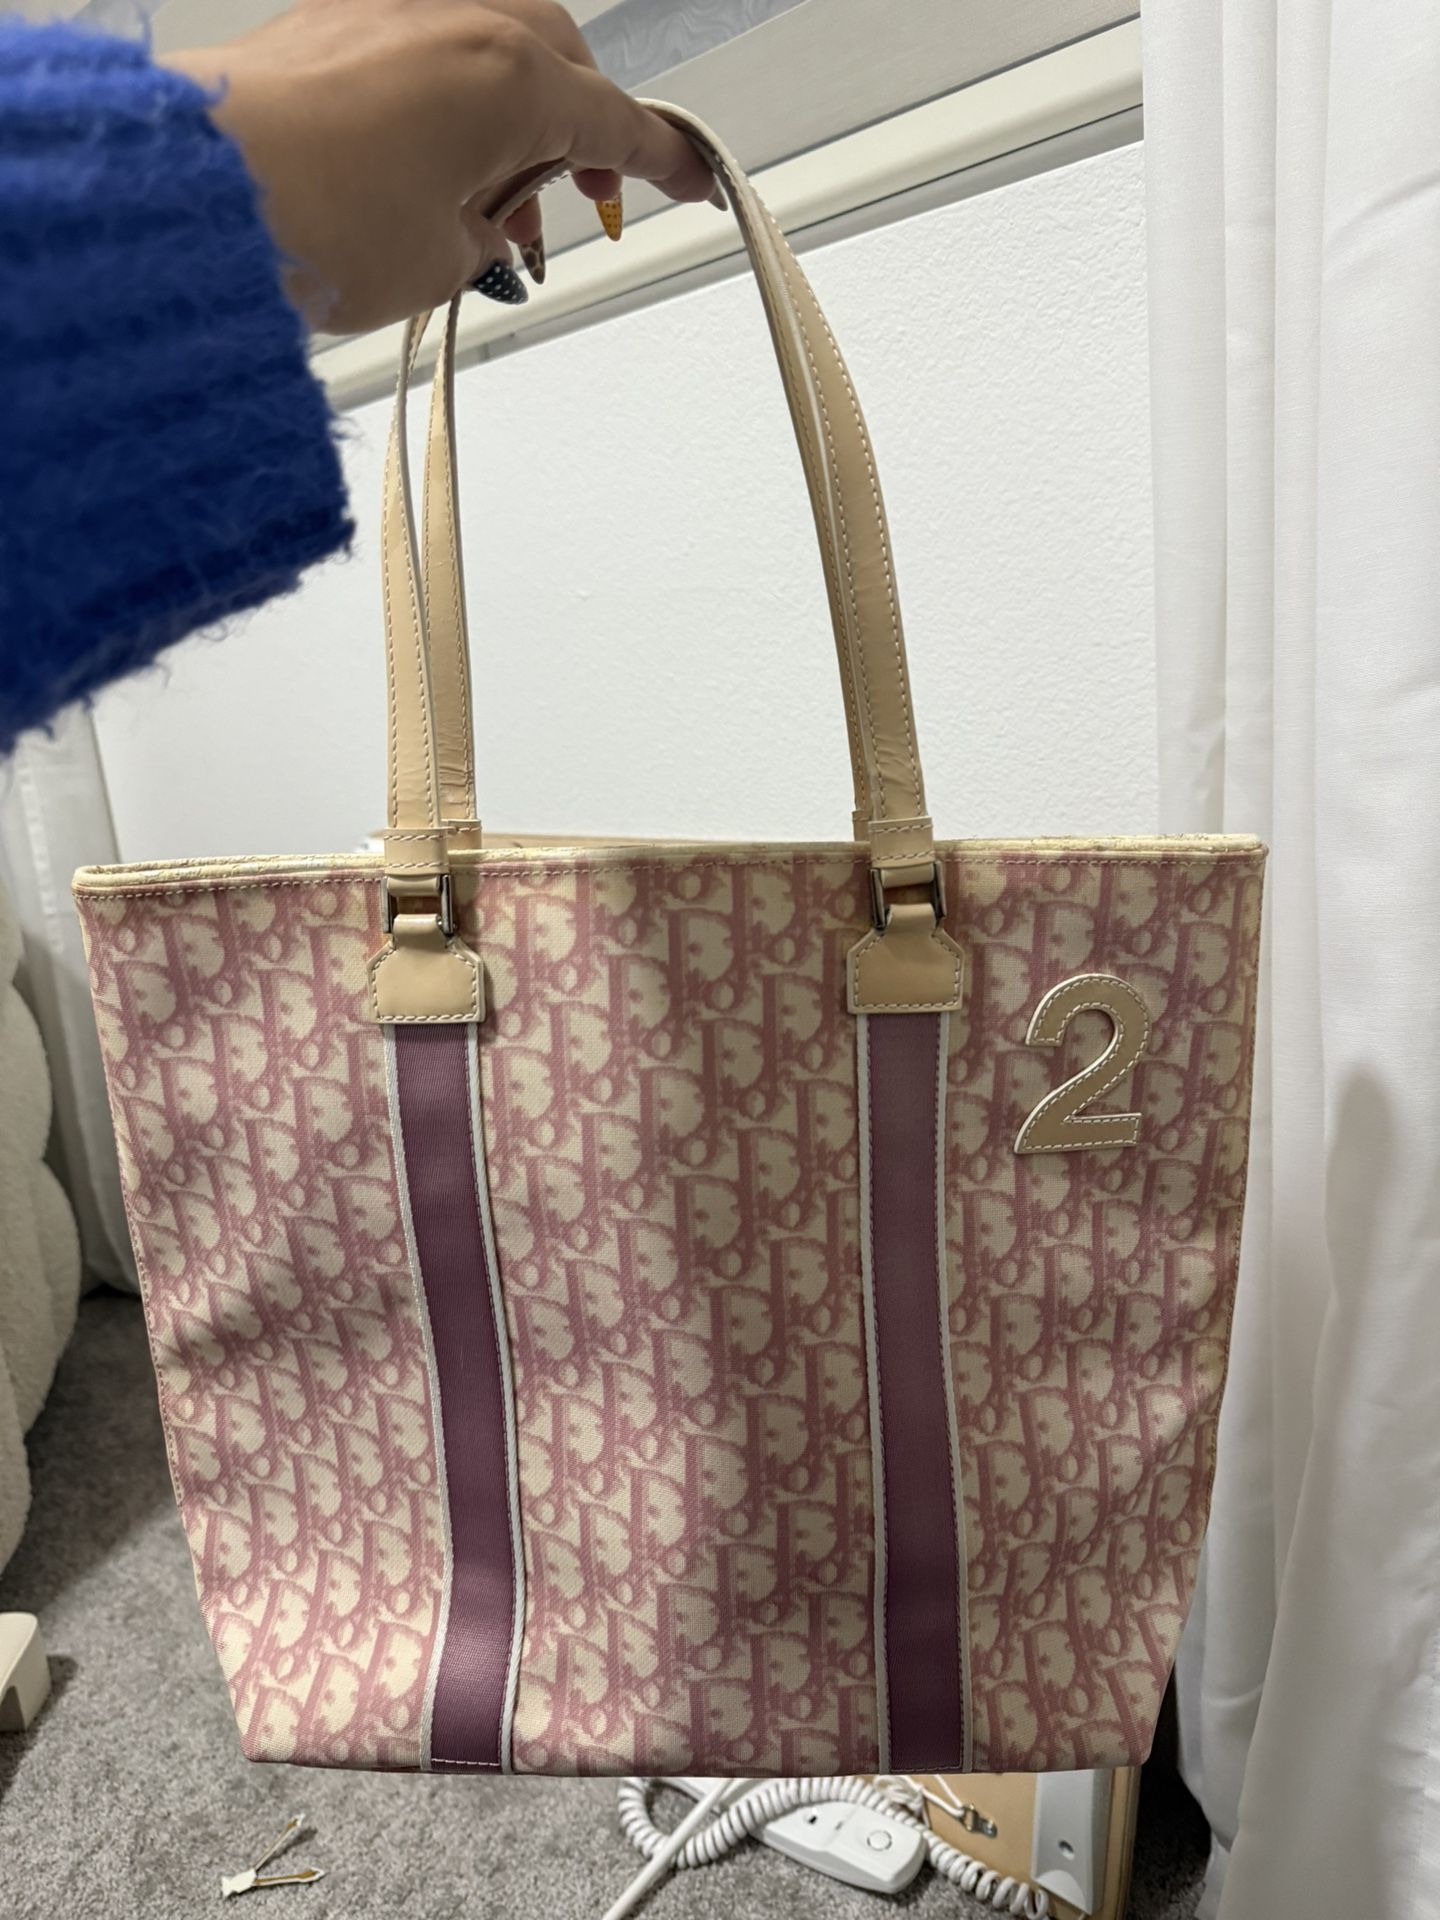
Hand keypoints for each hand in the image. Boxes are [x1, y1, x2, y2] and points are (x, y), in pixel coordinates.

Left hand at [165, 0, 716, 332]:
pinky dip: (447, 94)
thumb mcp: (440, 261)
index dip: (663, 162)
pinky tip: (429, 160)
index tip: (691, 181)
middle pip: (559, 62)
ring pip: (493, 40)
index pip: (618, 122)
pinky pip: (425, 40)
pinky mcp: (331, 19)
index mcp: (510, 75)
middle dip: (578, 128)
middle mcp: (457, 15)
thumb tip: (482, 220)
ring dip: (509, 112)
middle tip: (575, 198)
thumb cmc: (310, 219)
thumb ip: (487, 231)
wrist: (191, 197)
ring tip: (488, 202)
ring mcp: (390, 6)